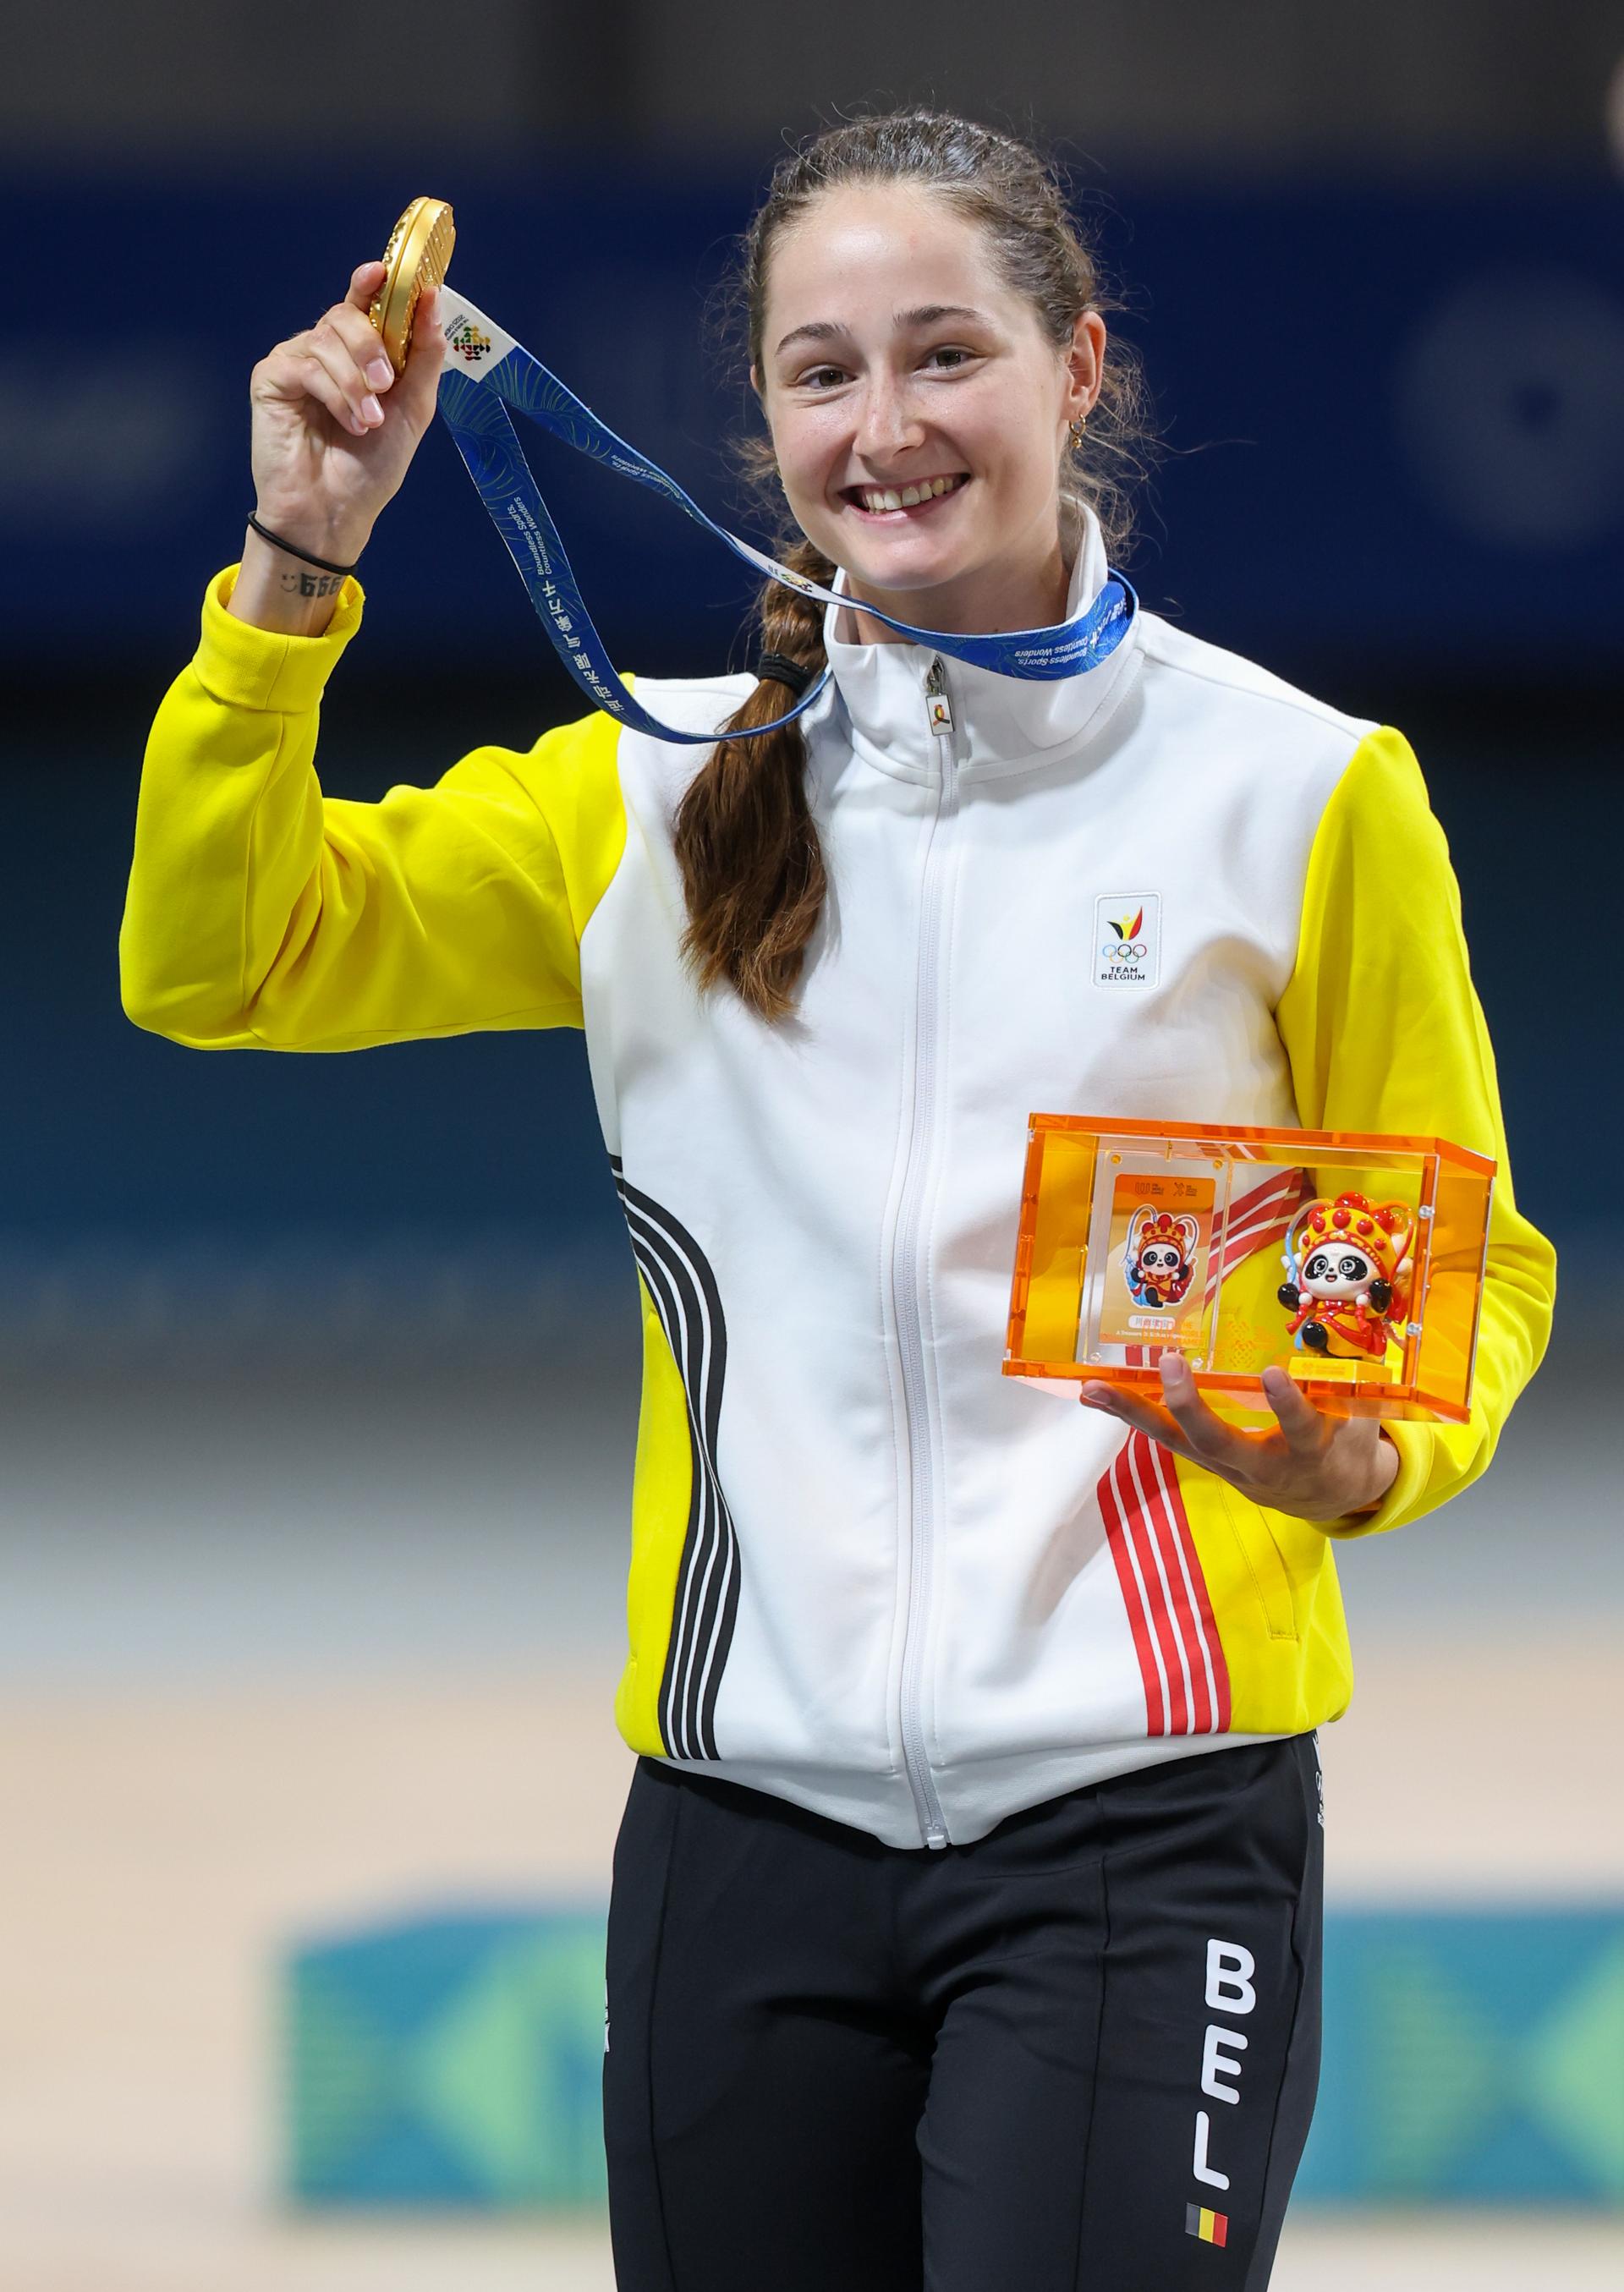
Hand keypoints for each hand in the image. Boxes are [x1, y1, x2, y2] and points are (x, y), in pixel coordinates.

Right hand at [245, 260, 445, 565]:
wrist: (335, 513)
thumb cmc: (371, 469)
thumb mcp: (413, 410)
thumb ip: (425, 356)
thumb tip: (433, 300)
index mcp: (358, 353)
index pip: (363, 302)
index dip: (373, 281)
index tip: (385, 271)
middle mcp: (325, 349)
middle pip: (345, 314)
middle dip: (371, 345)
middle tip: (386, 385)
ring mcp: (296, 361)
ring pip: (326, 338)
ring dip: (356, 382)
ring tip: (368, 422)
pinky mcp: (271, 378)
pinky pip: (305, 364)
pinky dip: (333, 393)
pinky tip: (348, 423)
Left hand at [1080, 1353, 1398, 1525]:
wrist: (1332, 1496)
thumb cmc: (1346, 1444)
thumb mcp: (1361, 1415)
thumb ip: (1353, 1376)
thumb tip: (1348, 1319)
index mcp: (1309, 1451)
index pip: (1300, 1429)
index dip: (1287, 1406)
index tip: (1273, 1375)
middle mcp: (1261, 1465)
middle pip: (1219, 1441)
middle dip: (1191, 1405)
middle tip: (1170, 1363)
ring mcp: (1226, 1465)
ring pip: (1177, 1441)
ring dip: (1134, 1413)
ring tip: (1093, 1389)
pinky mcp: (1204, 1460)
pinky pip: (1166, 1437)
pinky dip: (1131, 1414)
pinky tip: (1095, 1394)